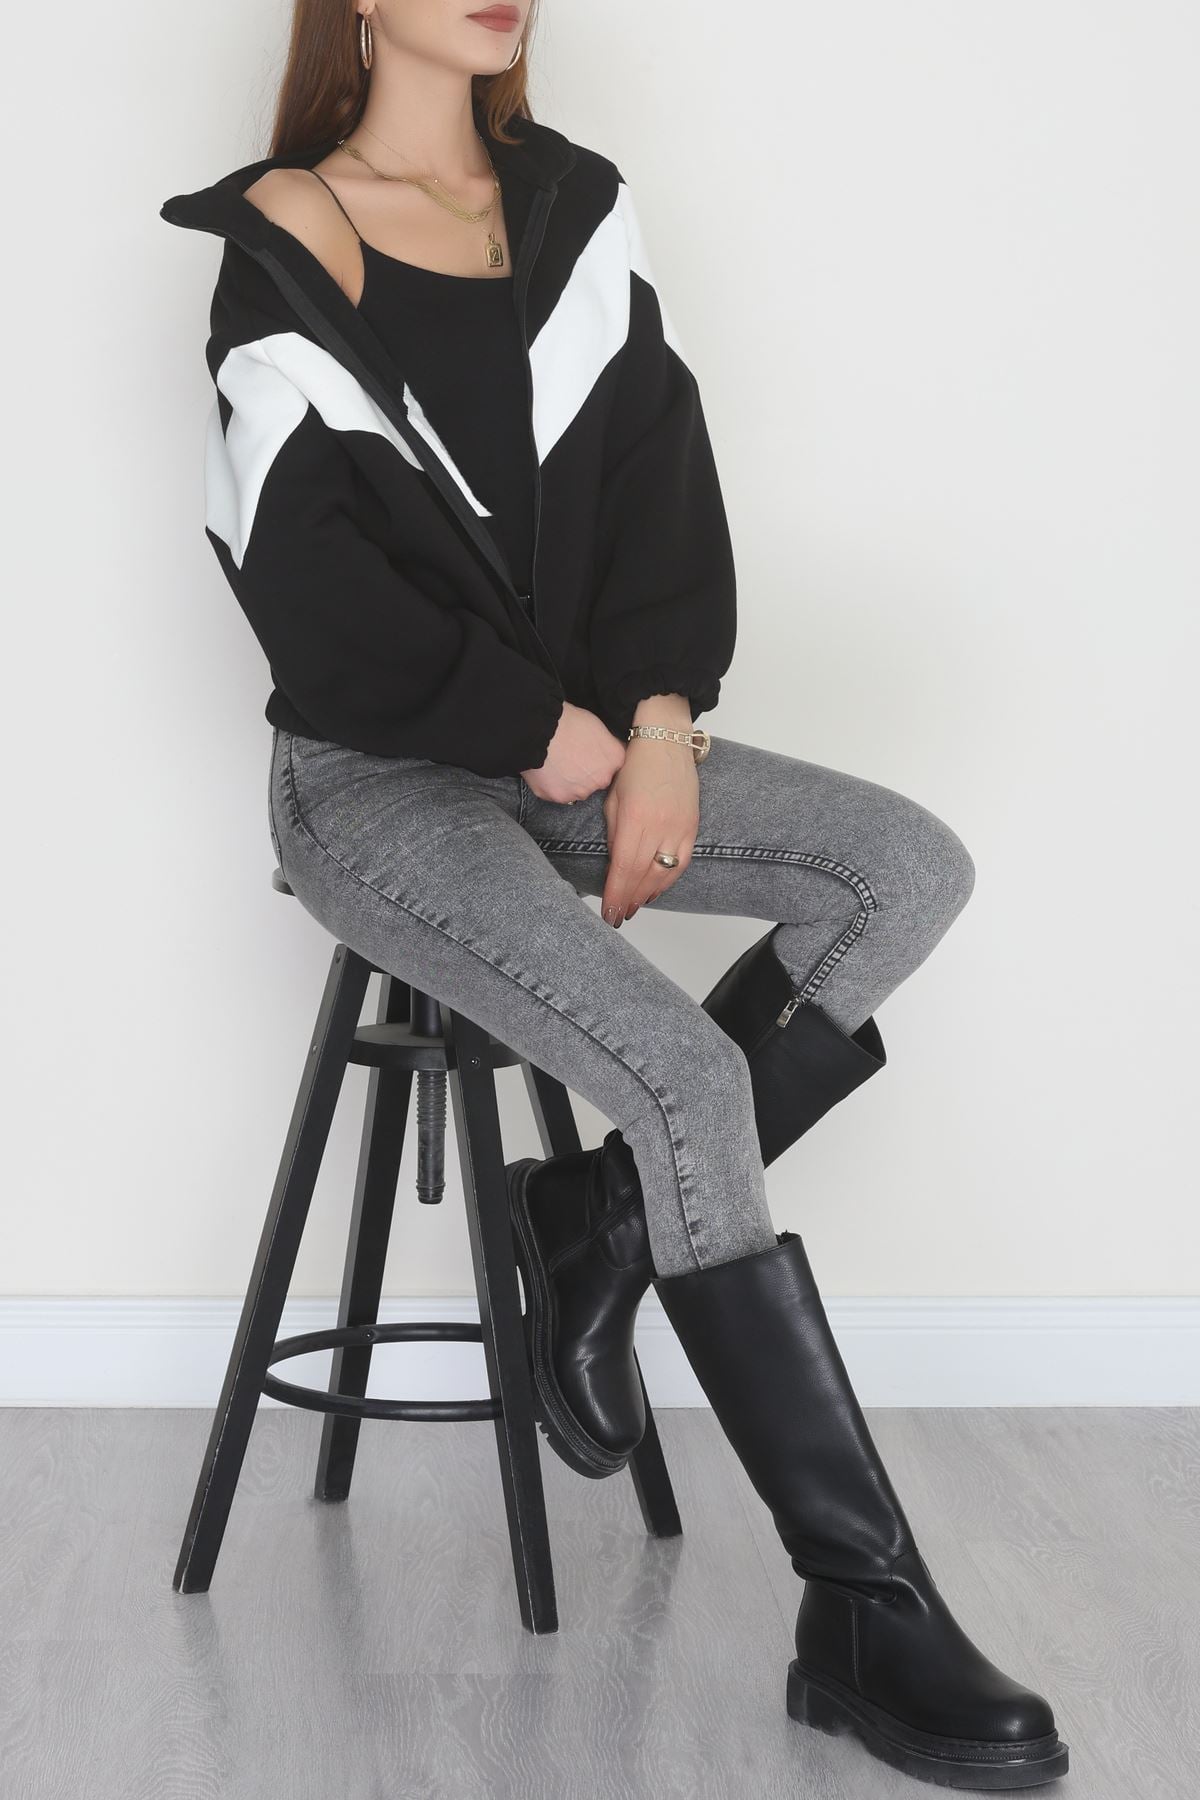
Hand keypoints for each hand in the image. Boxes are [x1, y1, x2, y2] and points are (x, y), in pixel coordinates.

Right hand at [521, 700, 625, 803]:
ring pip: (578, 789)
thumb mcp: (598, 726)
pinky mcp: (560, 797)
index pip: (613, 765)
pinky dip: (554, 785)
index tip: (590, 753)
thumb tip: (604, 750)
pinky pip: (559, 793)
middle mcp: (602, 780)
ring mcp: (581, 791)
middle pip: (596, 780)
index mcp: (615, 760)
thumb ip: (606, 744)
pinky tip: (547, 770)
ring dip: (570, 781)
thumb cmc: (569, 722)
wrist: (541, 730)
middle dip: (587, 773)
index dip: (600, 758)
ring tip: (557, 763)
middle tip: (571, 757)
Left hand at [601, 699, 698, 926]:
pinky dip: (668, 881)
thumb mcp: (613, 800)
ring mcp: (680, 827)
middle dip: (629, 900)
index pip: (624, 867)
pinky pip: (682, 862)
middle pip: (644, 875)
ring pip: (665, 873)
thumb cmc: (634, 767)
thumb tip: (615, 865)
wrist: (666, 742)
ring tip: (633, 907)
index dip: (616, 894)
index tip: (609, 912)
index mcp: (636, 818)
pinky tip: (655, 890)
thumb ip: (614, 834)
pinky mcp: (692, 826)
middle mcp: (660, 826)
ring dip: (647, 894)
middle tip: (618, 917)